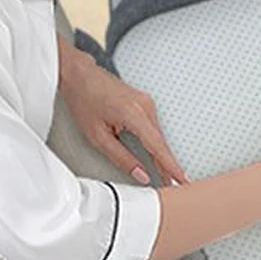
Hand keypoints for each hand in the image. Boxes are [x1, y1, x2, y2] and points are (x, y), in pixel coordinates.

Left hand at [59, 43, 188, 186]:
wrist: (80, 75)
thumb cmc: (84, 99)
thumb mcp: (97, 136)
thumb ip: (121, 158)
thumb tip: (140, 174)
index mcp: (134, 114)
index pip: (158, 146)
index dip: (170, 166)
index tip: (180, 179)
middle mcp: (145, 106)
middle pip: (161, 142)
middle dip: (167, 165)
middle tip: (173, 183)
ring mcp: (146, 102)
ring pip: (158, 135)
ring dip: (161, 154)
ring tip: (165, 174)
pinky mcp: (143, 103)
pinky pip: (154, 127)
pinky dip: (155, 143)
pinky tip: (156, 155)